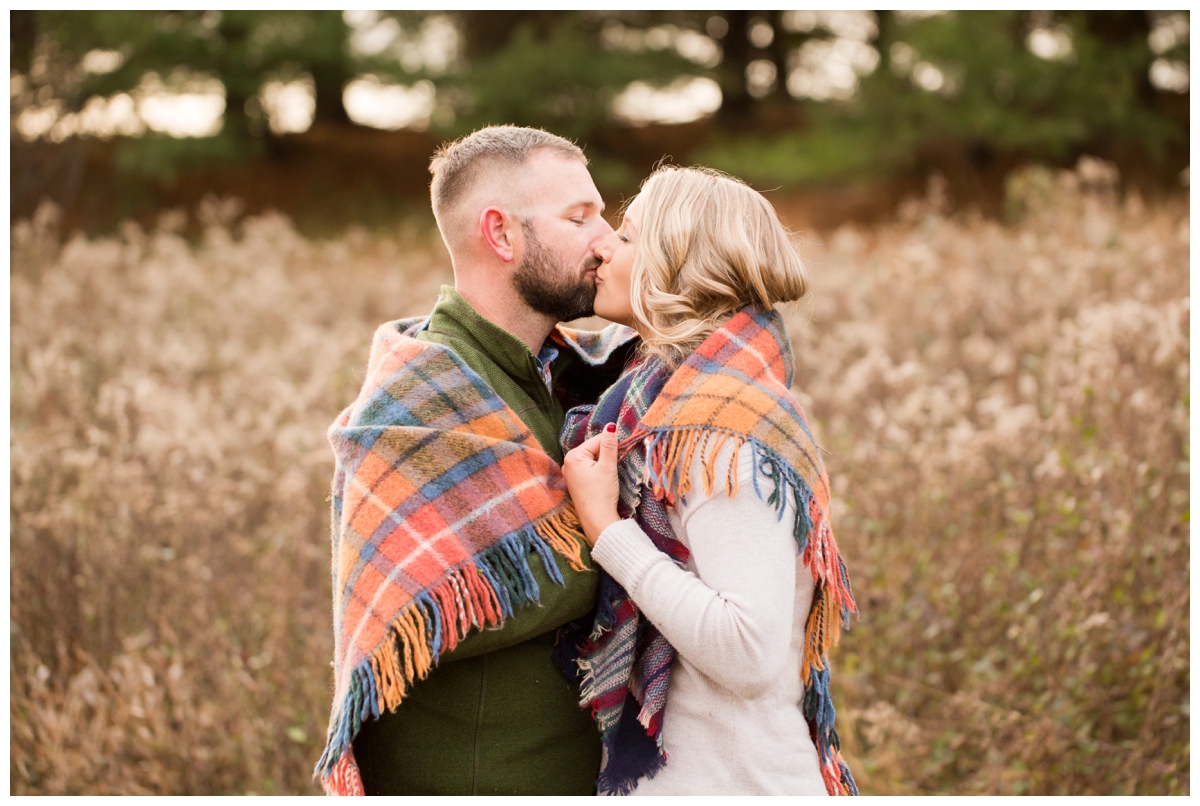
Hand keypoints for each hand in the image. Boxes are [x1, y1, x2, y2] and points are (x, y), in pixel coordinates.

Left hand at [561, 423, 620, 546]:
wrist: (597, 520)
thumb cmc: (602, 494)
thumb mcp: (608, 466)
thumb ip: (609, 445)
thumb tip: (610, 426)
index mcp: (573, 456)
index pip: (596, 440)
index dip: (611, 445)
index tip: (622, 452)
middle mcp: (567, 462)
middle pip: (593, 449)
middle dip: (605, 454)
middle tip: (613, 467)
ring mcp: (570, 473)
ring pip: (591, 459)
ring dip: (602, 462)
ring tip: (609, 475)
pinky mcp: (575, 482)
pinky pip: (588, 468)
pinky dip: (597, 470)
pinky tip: (603, 480)